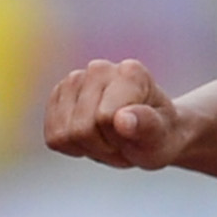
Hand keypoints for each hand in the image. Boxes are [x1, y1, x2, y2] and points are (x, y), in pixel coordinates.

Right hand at [44, 58, 190, 169]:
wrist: (149, 131)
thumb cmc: (160, 135)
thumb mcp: (163, 138)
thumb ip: (147, 127)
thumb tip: (121, 119)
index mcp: (131, 72)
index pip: (105, 118)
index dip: (120, 139)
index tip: (138, 134)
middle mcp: (99, 69)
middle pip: (81, 129)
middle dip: (104, 145)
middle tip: (124, 140)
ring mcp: (73, 80)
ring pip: (63, 135)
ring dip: (89, 147)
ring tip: (110, 138)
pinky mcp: (57, 96)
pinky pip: (54, 138)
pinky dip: (74, 146)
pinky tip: (92, 137)